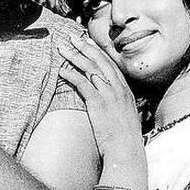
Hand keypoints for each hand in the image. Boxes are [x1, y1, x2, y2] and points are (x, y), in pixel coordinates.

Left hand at [58, 34, 142, 158]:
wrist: (127, 152)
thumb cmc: (123, 141)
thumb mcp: (124, 118)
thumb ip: (116, 107)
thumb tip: (106, 103)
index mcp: (126, 92)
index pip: (110, 65)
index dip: (98, 52)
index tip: (88, 42)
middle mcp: (120, 90)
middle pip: (100, 61)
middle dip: (85, 47)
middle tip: (72, 37)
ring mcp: (111, 95)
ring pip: (91, 69)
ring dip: (75, 56)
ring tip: (62, 48)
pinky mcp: (100, 104)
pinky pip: (83, 84)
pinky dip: (71, 75)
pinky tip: (61, 71)